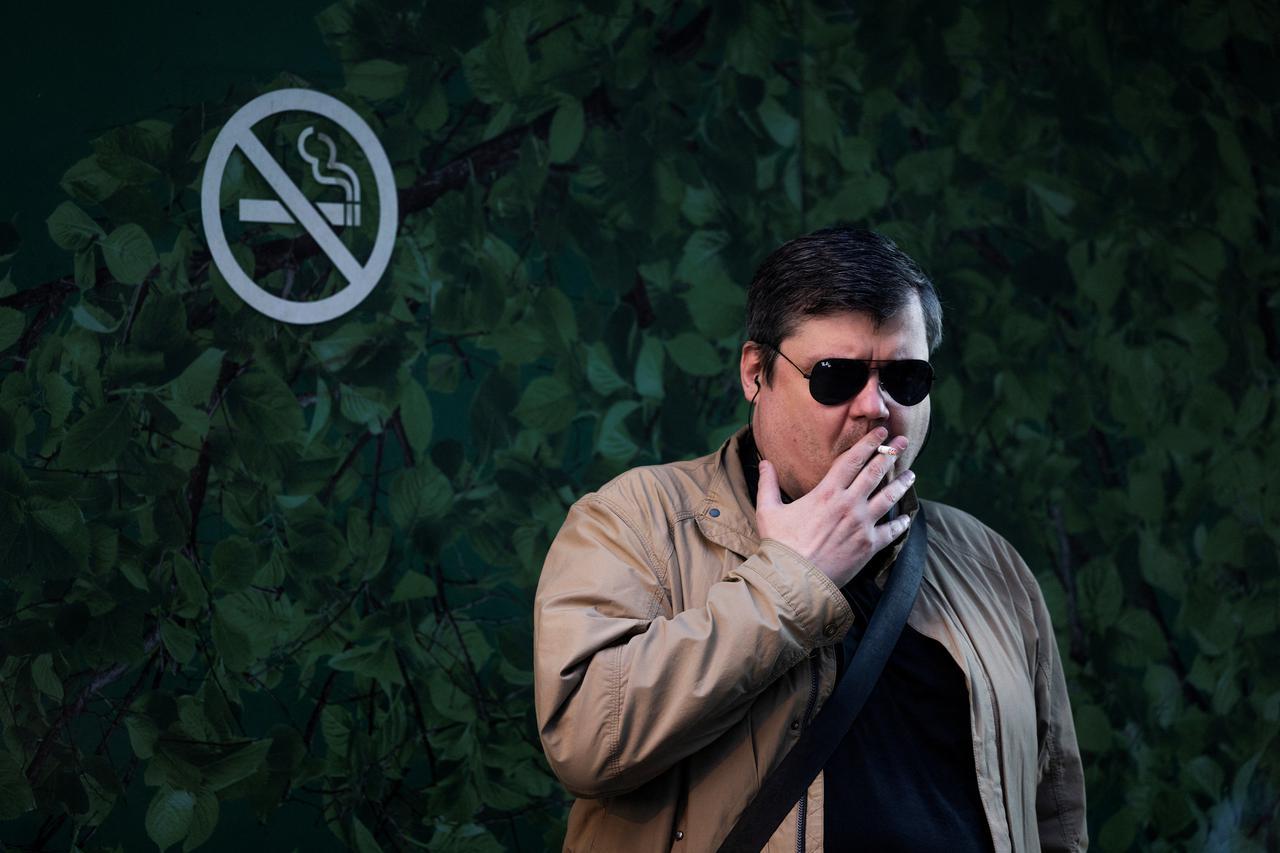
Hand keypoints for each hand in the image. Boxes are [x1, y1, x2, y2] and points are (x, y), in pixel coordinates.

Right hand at [755, 426, 914, 587]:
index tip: (881, 431)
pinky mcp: (869, 546)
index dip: (869, 442)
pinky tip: (906, 517)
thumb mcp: (768, 510)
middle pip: (875, 472)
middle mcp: (848, 504)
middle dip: (892, 453)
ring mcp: (862, 525)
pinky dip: (901, 523)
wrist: (794, 579)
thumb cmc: (780, 545)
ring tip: (911, 473)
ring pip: (889, 497)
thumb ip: (768, 484)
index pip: (853, 459)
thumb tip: (764, 463)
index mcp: (826, 492)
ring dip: (901, 483)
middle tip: (904, 442)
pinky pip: (891, 531)